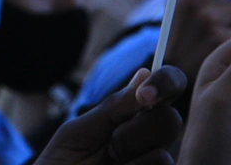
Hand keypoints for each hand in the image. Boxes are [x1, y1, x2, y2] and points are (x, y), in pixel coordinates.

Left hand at [36, 65, 186, 164]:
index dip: (166, 82)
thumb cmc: (60, 164)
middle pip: (170, 121)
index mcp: (132, 118)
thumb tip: (145, 74)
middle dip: (137, 130)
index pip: (166, 89)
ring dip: (128, 157)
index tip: (145, 95)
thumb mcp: (79, 132)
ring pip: (163, 155)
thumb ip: (113, 107)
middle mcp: (147, 142)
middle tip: (111, 145)